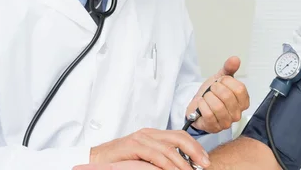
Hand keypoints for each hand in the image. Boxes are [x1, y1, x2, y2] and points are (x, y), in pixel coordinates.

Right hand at [86, 128, 210, 169]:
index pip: (180, 136)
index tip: (205, 160)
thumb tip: (182, 166)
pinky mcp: (132, 146)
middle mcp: (148, 133)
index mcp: (153, 134)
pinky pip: (155, 155)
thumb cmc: (120, 162)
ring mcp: (140, 138)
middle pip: (179, 138)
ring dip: (183, 162)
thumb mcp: (144, 159)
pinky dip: (167, 164)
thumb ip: (160, 159)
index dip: (195, 147)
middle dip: (195, 151)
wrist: (95, 161)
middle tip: (205, 164)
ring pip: (169, 147)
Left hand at [186, 56, 249, 133]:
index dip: (226, 82)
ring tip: (206, 97)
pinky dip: (202, 106)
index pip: (239, 89)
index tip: (220, 81)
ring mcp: (226, 122)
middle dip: (215, 89)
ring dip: (208, 98)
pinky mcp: (214, 128)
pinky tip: (201, 104)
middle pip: (228, 97)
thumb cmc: (211, 94)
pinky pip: (209, 115)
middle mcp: (237, 113)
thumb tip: (235, 59)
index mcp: (243, 101)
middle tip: (211, 89)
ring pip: (218, 107)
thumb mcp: (220, 79)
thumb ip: (229, 68)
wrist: (197, 105)